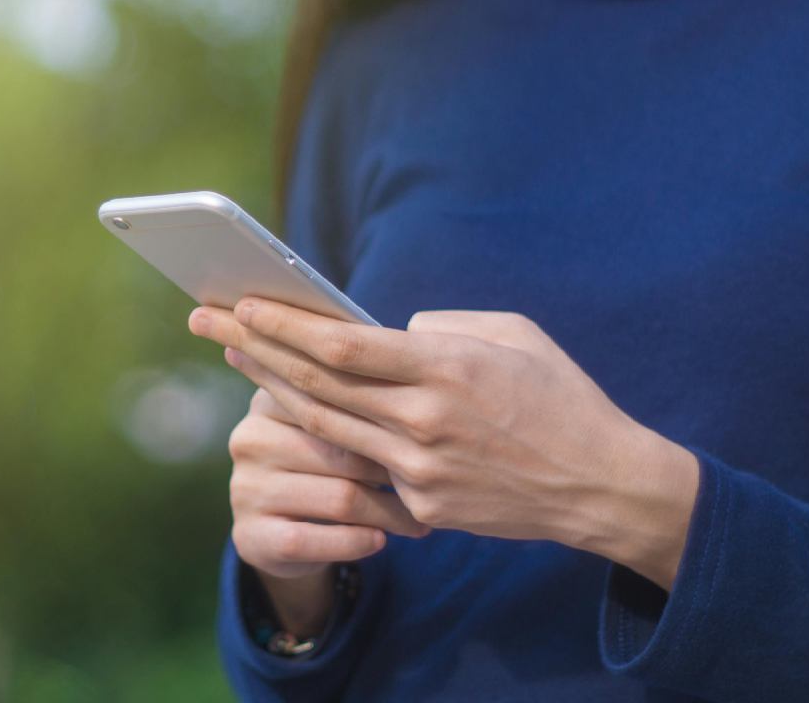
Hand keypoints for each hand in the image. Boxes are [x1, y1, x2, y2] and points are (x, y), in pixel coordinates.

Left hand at [189, 299, 699, 590]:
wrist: (600, 486)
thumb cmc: (560, 396)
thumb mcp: (512, 334)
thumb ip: (441, 328)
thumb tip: (386, 333)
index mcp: (446, 369)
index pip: (341, 345)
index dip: (284, 323)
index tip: (245, 301)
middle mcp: (422, 421)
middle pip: (315, 383)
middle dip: (253, 346)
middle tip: (208, 319)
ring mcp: (417, 471)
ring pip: (323, 425)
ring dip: (271, 388)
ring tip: (235, 355)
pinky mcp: (421, 507)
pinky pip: (358, 465)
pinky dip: (319, 435)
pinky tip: (289, 411)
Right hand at [222, 388, 428, 633]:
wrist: (282, 532)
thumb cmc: (325, 465)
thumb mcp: (335, 428)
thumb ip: (362, 403)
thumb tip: (426, 394)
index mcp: (271, 398)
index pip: (337, 402)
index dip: (387, 424)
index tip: (431, 437)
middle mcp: (250, 438)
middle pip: (343, 453)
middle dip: (395, 473)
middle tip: (434, 485)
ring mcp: (244, 487)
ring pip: (337, 499)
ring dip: (388, 514)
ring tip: (419, 521)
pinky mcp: (249, 534)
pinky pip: (311, 539)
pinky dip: (353, 542)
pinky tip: (379, 541)